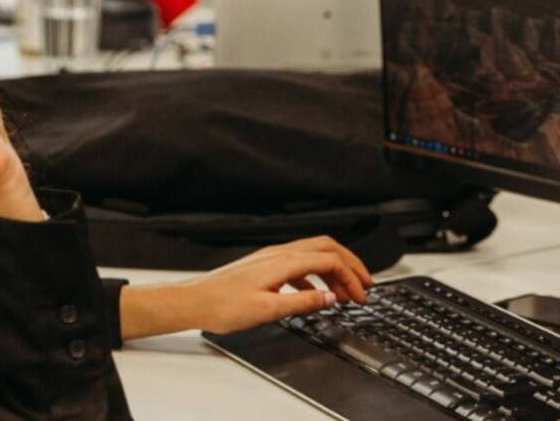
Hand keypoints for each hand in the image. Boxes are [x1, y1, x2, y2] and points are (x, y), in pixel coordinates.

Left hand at [121, 236, 375, 338]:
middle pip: (326, 248)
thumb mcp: (269, 310)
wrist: (194, 302)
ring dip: (333, 272)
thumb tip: (331, 298)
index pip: (330, 259)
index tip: (361, 296)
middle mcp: (278, 254)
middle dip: (350, 265)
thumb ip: (303, 303)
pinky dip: (315, 278)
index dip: (351, 277)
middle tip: (365, 285)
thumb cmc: (223, 306)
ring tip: (344, 294)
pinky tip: (314, 295)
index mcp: (283, 262)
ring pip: (313, 256)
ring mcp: (271, 259)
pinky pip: (299, 266)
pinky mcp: (264, 268)